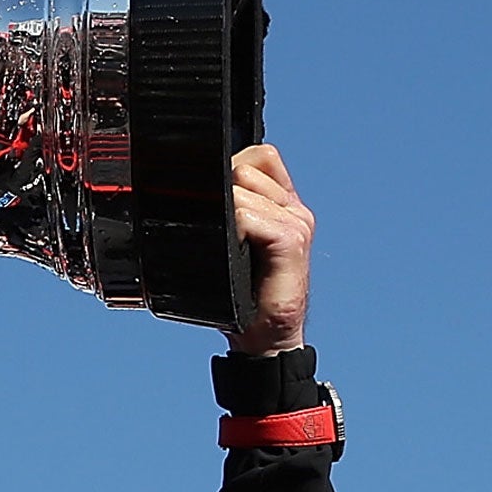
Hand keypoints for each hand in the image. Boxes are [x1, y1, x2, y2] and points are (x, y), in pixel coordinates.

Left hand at [223, 143, 312, 356]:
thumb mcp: (231, 244)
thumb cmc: (243, 294)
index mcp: (282, 203)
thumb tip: (195, 190)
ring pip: (242, 189)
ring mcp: (296, 221)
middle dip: (221, 193)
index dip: (229, 168)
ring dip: (223, 214)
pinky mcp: (292, 238)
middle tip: (219, 233)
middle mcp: (293, 207)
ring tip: (229, 247)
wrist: (265, 335)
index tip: (211, 200)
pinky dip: (233, 229)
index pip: (258, 155)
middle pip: (245, 166)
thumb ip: (227, 212)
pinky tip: (234, 251)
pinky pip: (247, 215)